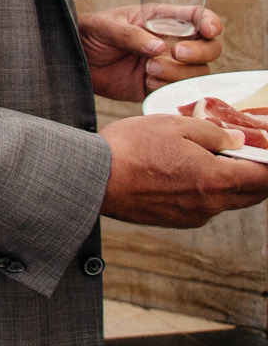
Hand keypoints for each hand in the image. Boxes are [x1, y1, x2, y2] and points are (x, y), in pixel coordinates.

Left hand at [82, 6, 222, 100]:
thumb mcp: (105, 26)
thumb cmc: (89, 34)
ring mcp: (168, 66)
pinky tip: (147, 82)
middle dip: (199, 52)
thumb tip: (159, 48)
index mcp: (161, 19)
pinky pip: (180, 91)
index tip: (208, 30)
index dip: (210, 22)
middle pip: (209, 48)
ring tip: (148, 69)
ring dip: (179, 72)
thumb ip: (130, 35)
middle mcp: (172, 42)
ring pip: (197, 72)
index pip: (197, 17)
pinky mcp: (159, 86)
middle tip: (176, 52)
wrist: (73, 61)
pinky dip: (169, 88)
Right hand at [99, 111, 267, 226]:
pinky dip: (208, 191)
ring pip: (229, 201)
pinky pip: (205, 206)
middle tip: (248, 155)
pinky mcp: (176, 220)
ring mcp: (194, 215)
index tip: (264, 150)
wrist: (94, 179)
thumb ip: (212, 132)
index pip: (264, 177)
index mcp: (216, 178)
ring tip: (213, 160)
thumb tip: (237, 140)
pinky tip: (186, 173)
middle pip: (253, 194)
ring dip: (232, 184)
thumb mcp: (173, 125)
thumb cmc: (131, 148)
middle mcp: (211, 204)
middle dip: (258, 176)